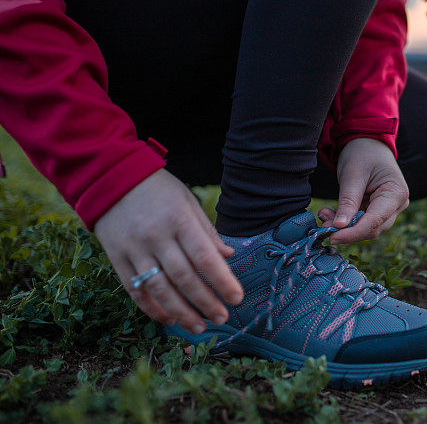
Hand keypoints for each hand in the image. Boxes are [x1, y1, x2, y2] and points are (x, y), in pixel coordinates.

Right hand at [94, 169, 243, 334]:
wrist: (110, 177)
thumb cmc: (158, 190)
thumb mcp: (188, 201)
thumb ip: (207, 232)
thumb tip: (228, 256)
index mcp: (179, 220)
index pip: (204, 257)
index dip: (222, 280)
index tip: (237, 297)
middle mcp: (156, 237)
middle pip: (183, 277)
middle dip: (205, 302)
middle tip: (222, 318)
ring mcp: (134, 249)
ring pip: (159, 289)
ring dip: (181, 312)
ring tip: (199, 327)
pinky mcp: (116, 258)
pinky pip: (134, 289)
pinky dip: (151, 308)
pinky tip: (169, 319)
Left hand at [317, 138, 408, 243]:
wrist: (367, 143)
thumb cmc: (362, 153)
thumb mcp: (352, 175)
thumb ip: (347, 201)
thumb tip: (339, 227)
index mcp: (396, 193)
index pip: (375, 220)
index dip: (354, 233)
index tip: (332, 237)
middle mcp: (397, 205)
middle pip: (373, 228)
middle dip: (347, 231)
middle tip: (323, 227)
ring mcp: (389, 209)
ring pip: (366, 228)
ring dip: (345, 227)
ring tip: (325, 216)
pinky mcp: (377, 210)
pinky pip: (362, 222)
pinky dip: (346, 222)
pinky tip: (330, 214)